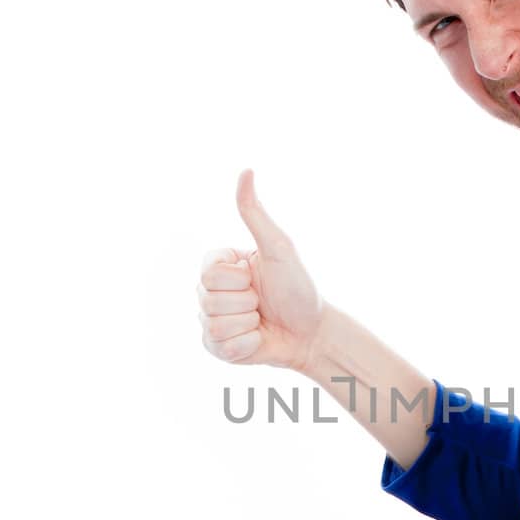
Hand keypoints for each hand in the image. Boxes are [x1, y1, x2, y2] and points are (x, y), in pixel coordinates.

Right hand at [197, 167, 325, 372]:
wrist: (311, 333)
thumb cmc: (298, 288)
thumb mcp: (279, 248)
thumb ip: (255, 214)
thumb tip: (246, 171)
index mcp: (220, 265)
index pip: (208, 273)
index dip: (238, 279)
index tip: (256, 277)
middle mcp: (210, 291)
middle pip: (208, 300)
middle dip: (246, 303)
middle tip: (262, 302)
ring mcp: (211, 319)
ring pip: (214, 325)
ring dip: (248, 324)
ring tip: (260, 320)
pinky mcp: (217, 347)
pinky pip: (221, 347)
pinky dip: (246, 345)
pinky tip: (257, 338)